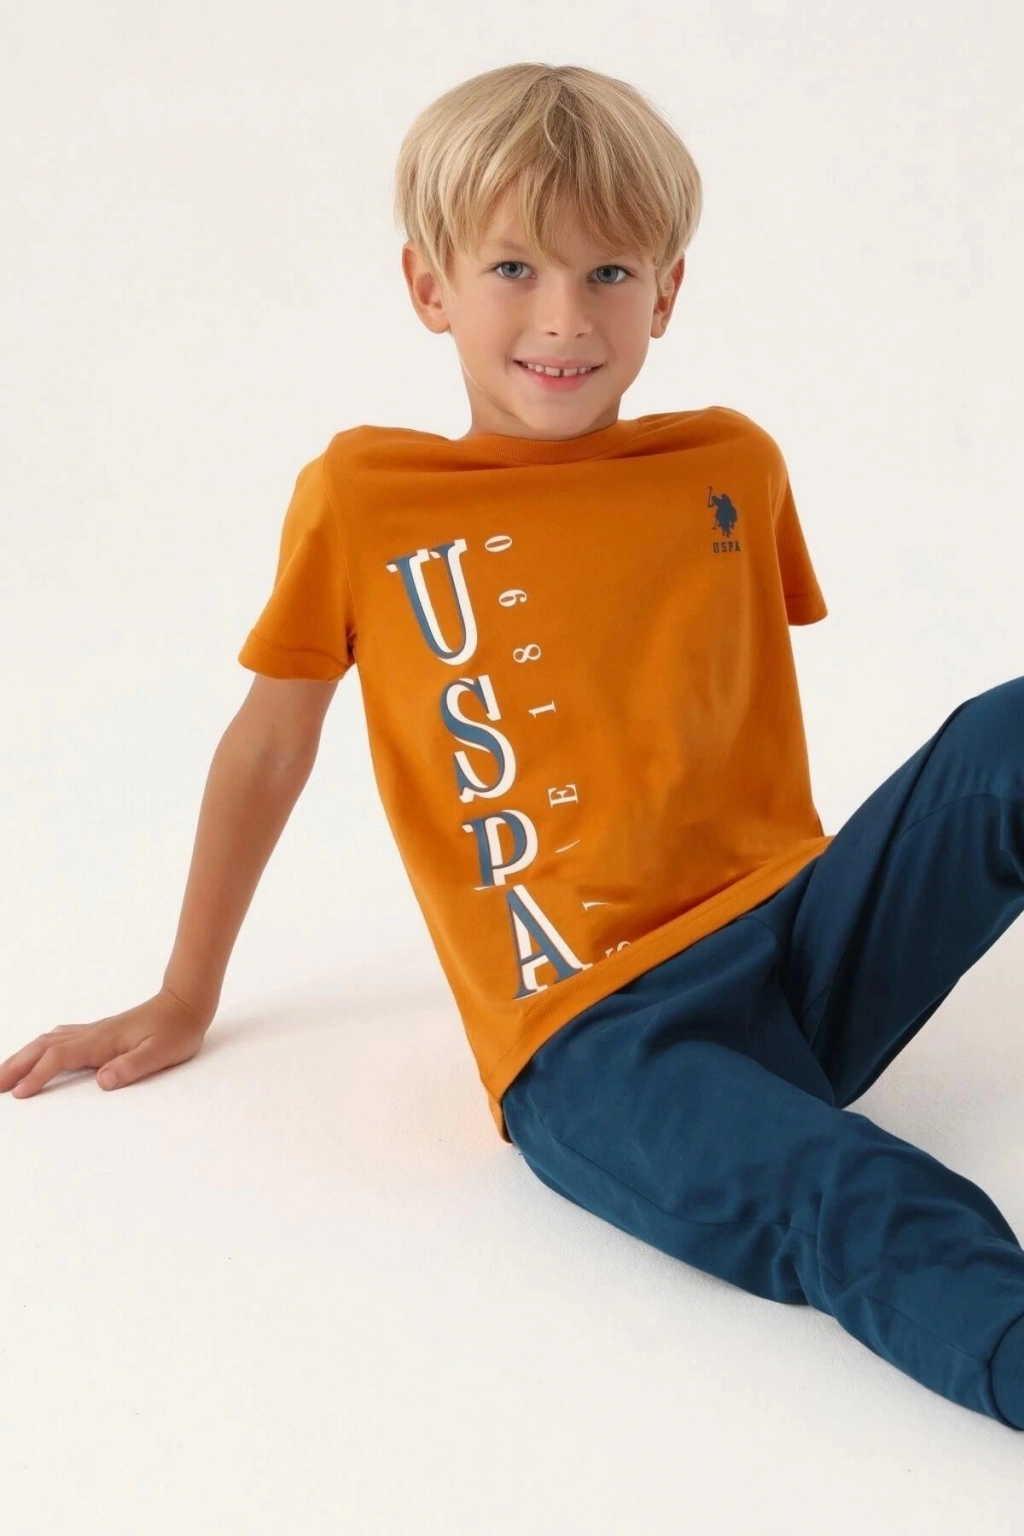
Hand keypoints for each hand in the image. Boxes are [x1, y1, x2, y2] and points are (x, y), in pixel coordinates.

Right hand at [0, 986, 213, 1097]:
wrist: (186, 1003)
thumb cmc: (177, 1030)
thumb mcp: (161, 1053)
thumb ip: (132, 1067)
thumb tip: (103, 1080)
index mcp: (102, 1041)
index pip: (60, 1058)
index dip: (38, 1075)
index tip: (19, 1093)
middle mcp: (92, 1033)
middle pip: (43, 1047)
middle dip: (16, 1066)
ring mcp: (94, 1031)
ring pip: (48, 1041)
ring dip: (23, 1056)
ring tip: (5, 1075)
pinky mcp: (99, 1032)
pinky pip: (60, 1038)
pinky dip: (40, 1047)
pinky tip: (37, 1053)